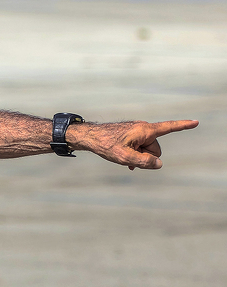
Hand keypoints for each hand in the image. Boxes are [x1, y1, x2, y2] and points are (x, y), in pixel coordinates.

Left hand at [71, 119, 198, 169]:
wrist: (90, 137)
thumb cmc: (106, 145)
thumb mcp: (125, 157)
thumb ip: (144, 161)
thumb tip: (159, 164)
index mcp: (145, 130)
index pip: (168, 127)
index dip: (183, 126)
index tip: (196, 122)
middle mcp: (143, 128)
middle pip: (155, 148)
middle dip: (147, 157)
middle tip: (129, 160)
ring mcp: (137, 131)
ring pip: (146, 149)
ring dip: (139, 156)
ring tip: (124, 159)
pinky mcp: (131, 135)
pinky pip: (139, 147)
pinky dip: (135, 154)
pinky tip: (127, 162)